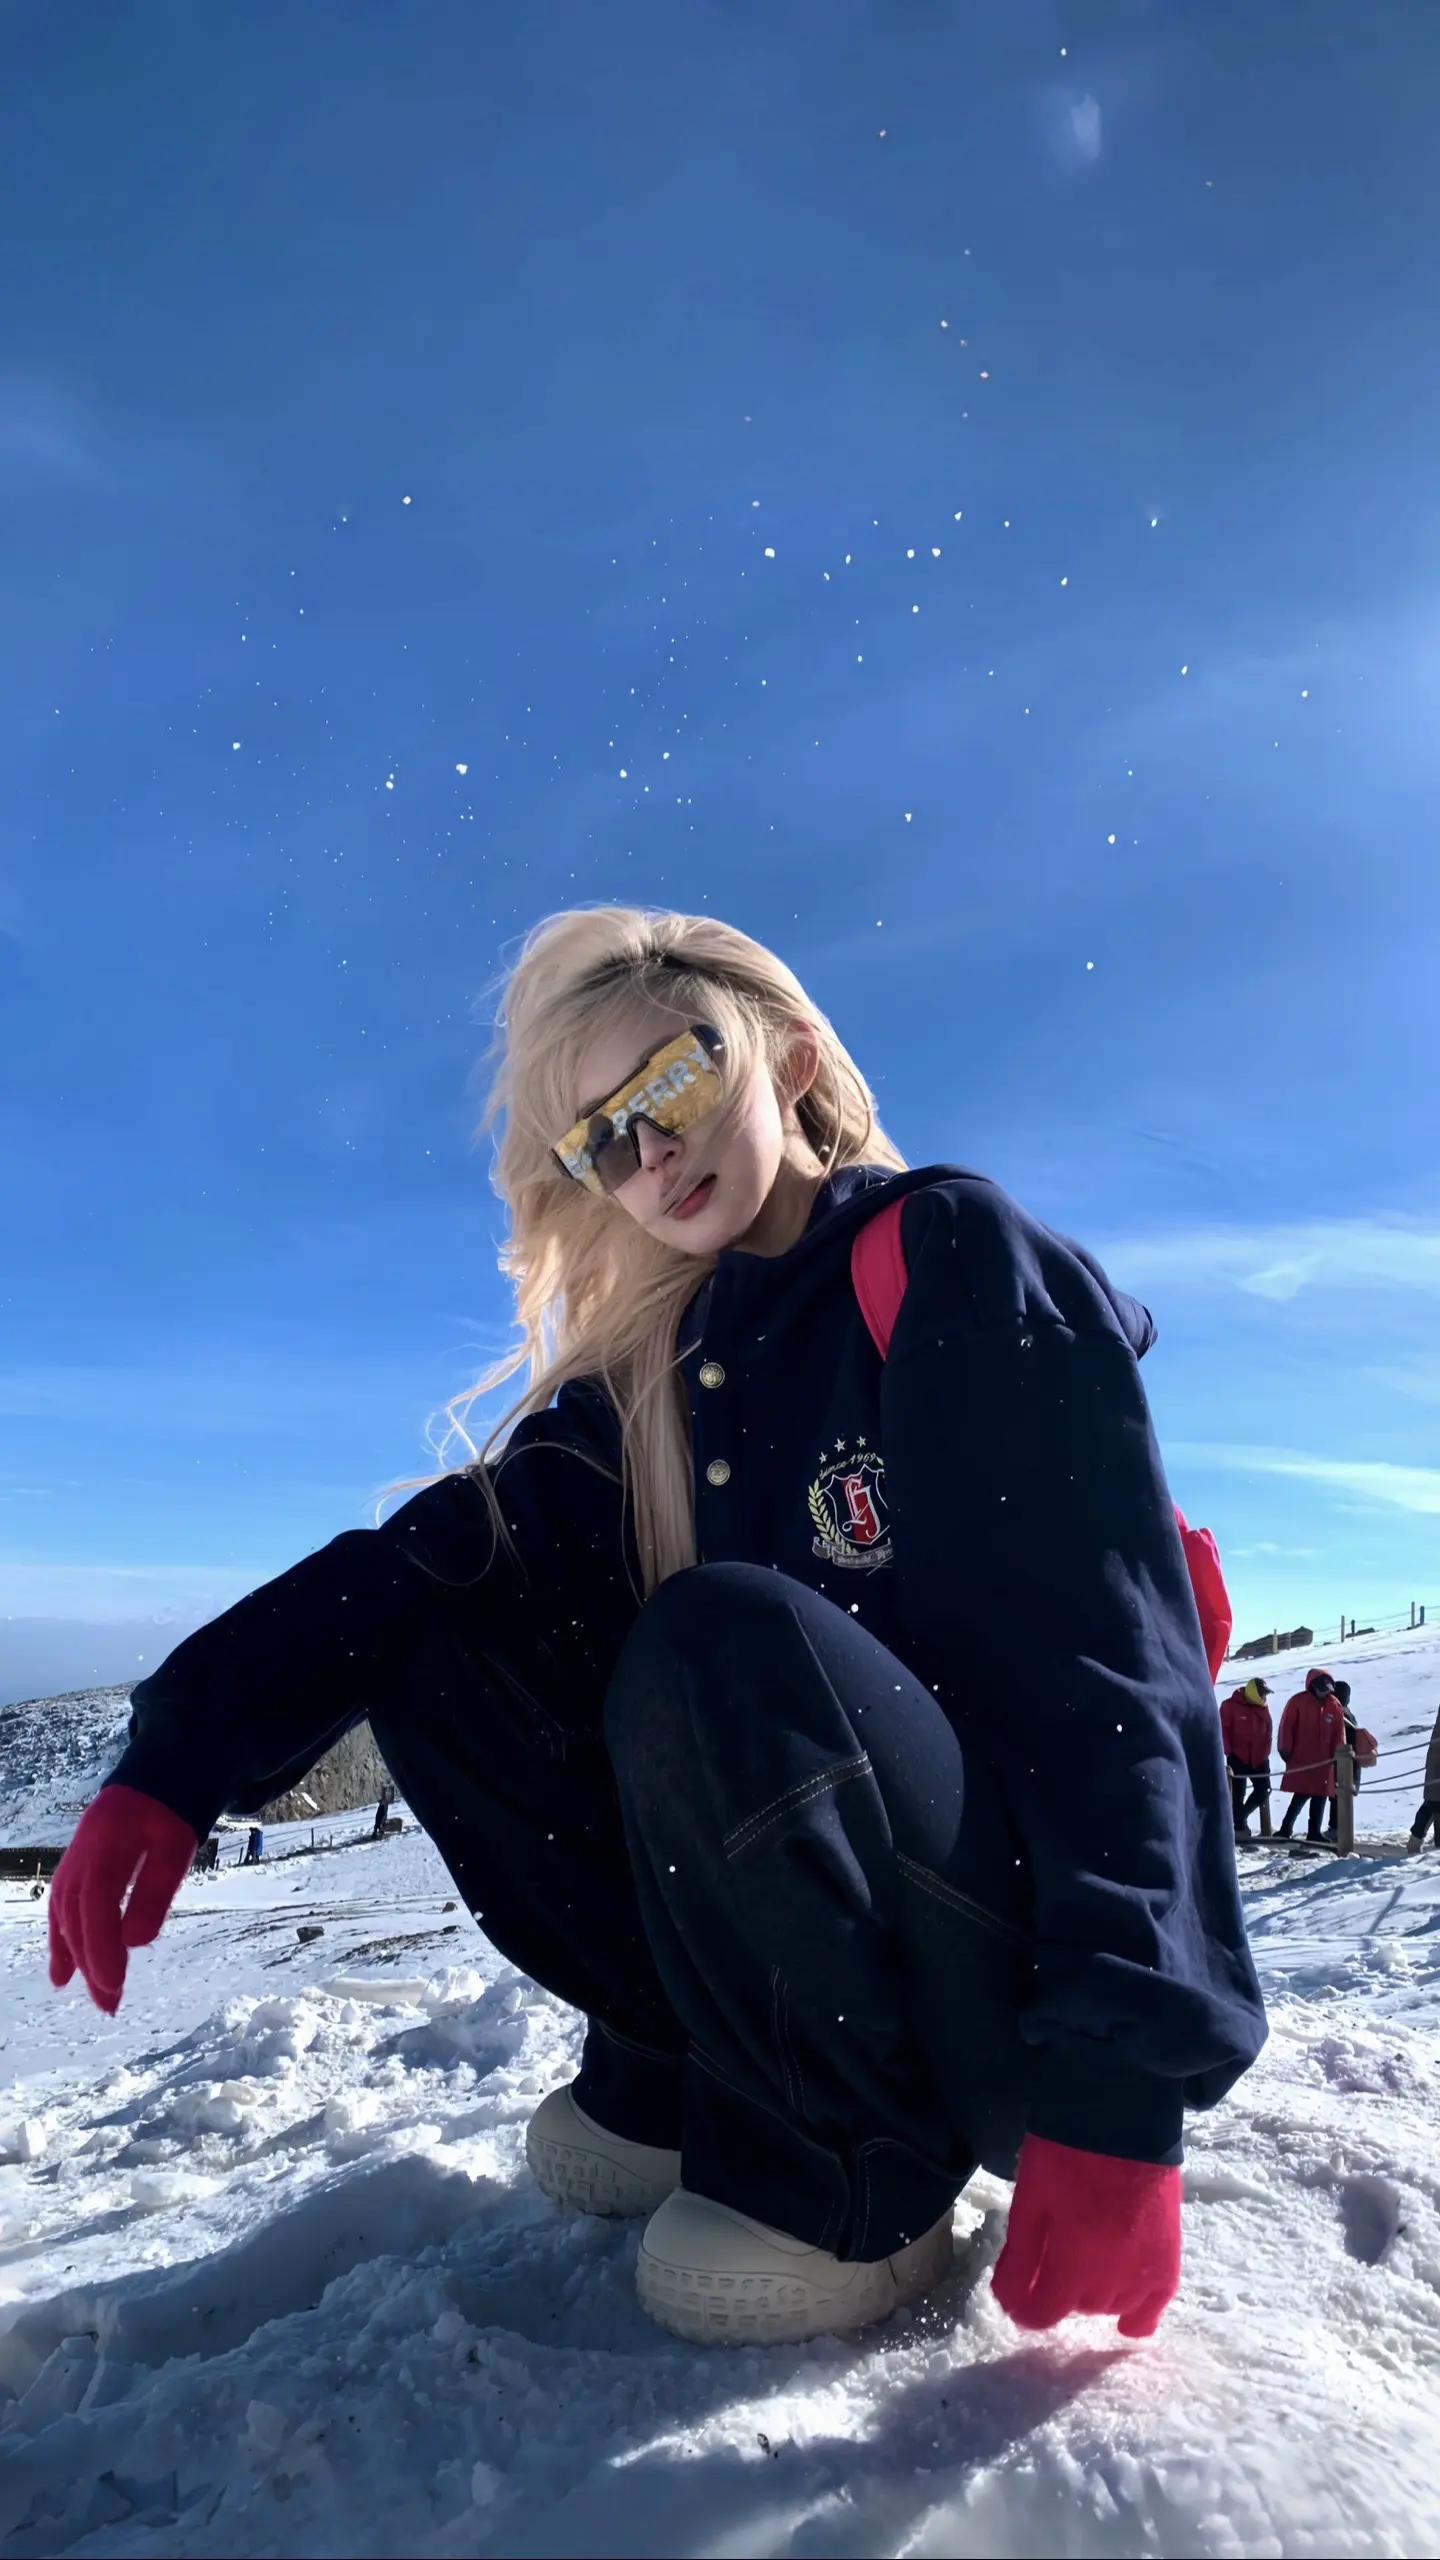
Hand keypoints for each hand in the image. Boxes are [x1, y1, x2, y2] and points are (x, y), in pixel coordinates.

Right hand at [49, 1786, 197, 2012]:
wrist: (154, 1777)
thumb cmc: (170, 1811)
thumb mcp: (177, 1847)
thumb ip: (156, 1891)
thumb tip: (135, 1943)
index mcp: (106, 1845)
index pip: (96, 1904)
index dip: (100, 1945)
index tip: (113, 1982)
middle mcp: (80, 1857)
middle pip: (77, 1917)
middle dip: (92, 1962)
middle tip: (112, 2004)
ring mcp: (72, 1863)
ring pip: (66, 1917)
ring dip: (78, 1959)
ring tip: (97, 1996)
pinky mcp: (74, 1869)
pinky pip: (61, 1910)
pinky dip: (62, 1941)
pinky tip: (63, 1974)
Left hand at [992, 2133, 1181, 2338]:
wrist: (1123, 2117)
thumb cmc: (1067, 2153)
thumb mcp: (1030, 2199)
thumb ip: (1020, 2255)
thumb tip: (1009, 2300)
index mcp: (1073, 2261)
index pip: (1044, 2312)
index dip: (1023, 2309)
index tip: (1014, 2297)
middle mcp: (1112, 2278)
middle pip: (1076, 2308)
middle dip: (1058, 2289)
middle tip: (1050, 2256)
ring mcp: (1145, 2271)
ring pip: (1110, 2306)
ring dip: (1091, 2294)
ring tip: (1083, 2260)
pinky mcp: (1169, 2259)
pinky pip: (1153, 2307)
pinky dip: (1136, 2313)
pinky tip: (1125, 2316)